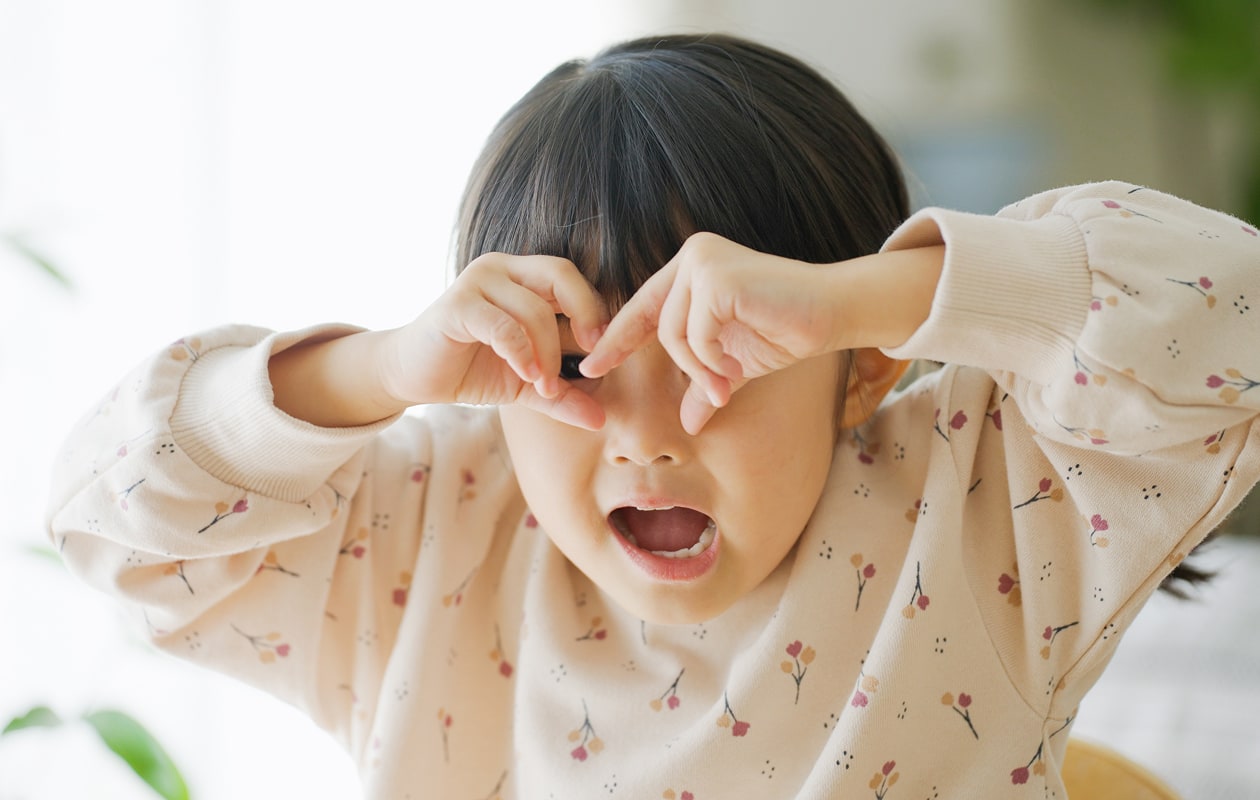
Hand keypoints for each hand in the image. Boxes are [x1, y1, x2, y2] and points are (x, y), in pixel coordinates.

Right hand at [383, 253, 608, 429]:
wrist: (412, 377)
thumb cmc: (470, 369)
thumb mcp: (525, 384)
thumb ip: (562, 396)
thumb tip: (600, 419)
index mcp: (522, 276)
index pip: (571, 278)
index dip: (594, 309)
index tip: (604, 350)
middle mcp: (501, 269)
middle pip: (560, 275)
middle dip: (585, 314)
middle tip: (593, 356)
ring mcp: (477, 282)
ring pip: (534, 309)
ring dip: (548, 354)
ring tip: (545, 386)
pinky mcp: (456, 306)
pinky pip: (502, 325)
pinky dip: (520, 353)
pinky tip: (526, 376)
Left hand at [579, 233, 847, 433]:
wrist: (835, 313)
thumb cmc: (788, 330)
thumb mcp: (735, 364)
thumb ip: (705, 384)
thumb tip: (687, 424)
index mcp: (691, 268)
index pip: (643, 307)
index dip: (617, 340)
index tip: (591, 369)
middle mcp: (693, 256)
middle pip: (658, 327)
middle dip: (684, 368)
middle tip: (715, 393)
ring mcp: (704, 262)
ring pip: (674, 334)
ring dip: (700, 369)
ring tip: (729, 384)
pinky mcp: (718, 278)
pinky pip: (696, 335)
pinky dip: (712, 362)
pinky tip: (735, 369)